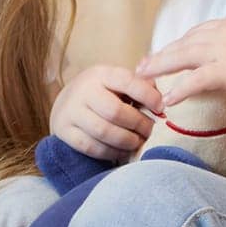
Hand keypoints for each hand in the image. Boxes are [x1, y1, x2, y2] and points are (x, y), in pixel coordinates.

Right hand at [49, 64, 163, 161]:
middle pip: (115, 111)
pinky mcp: (65, 132)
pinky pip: (92, 148)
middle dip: (138, 124)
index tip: (160, 107)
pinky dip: (112, 152)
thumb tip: (160, 102)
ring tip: (138, 141)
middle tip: (149, 129)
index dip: (147, 95)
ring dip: (127, 141)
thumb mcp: (117, 83)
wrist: (66, 103)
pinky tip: (123, 150)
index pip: (126, 81)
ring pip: (104, 132)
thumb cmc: (101, 93)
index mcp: (100, 74)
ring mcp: (71, 112)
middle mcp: (83, 91)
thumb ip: (139, 87)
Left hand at [134, 16, 225, 107]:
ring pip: (183, 57)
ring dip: (159, 67)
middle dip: (161, 54)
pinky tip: (168, 100)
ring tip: (142, 78)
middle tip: (141, 65)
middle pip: (184, 42)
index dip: (178, 43)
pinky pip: (196, 80)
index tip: (164, 51)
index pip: (197, 32)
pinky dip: (180, 89)